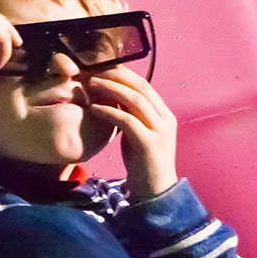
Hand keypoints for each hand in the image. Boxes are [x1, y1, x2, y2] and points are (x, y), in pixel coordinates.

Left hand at [86, 65, 178, 197]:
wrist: (155, 190)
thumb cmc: (142, 162)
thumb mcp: (136, 134)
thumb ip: (130, 116)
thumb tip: (112, 97)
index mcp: (164, 114)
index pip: (144, 85)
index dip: (123, 74)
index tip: (102, 67)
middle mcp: (166, 118)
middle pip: (141, 88)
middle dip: (116, 76)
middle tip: (93, 71)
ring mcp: (160, 130)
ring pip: (135, 101)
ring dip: (111, 89)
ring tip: (90, 84)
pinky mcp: (149, 143)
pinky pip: (127, 121)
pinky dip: (109, 112)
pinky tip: (93, 108)